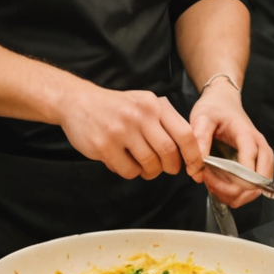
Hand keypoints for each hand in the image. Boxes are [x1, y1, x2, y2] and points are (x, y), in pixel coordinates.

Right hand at [54, 79, 200, 180]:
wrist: (77, 102)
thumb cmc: (116, 107)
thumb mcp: (144, 103)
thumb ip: (165, 121)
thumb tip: (189, 149)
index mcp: (154, 105)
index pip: (185, 133)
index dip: (194, 155)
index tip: (195, 167)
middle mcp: (140, 115)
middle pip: (168, 152)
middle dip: (172, 166)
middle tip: (167, 168)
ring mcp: (121, 130)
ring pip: (149, 164)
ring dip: (150, 171)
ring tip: (143, 165)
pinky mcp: (104, 146)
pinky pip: (128, 170)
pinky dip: (130, 172)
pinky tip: (123, 161)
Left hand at [187, 83, 273, 207]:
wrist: (224, 102)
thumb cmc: (214, 109)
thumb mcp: (202, 118)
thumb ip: (199, 139)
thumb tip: (197, 168)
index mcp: (247, 135)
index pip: (250, 161)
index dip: (233, 178)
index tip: (208, 177)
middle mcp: (260, 148)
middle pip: (259, 180)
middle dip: (234, 191)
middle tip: (209, 183)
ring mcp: (261, 158)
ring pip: (257, 189)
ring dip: (235, 195)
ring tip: (213, 185)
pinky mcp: (257, 166)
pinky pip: (253, 188)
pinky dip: (238, 194)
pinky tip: (221, 186)